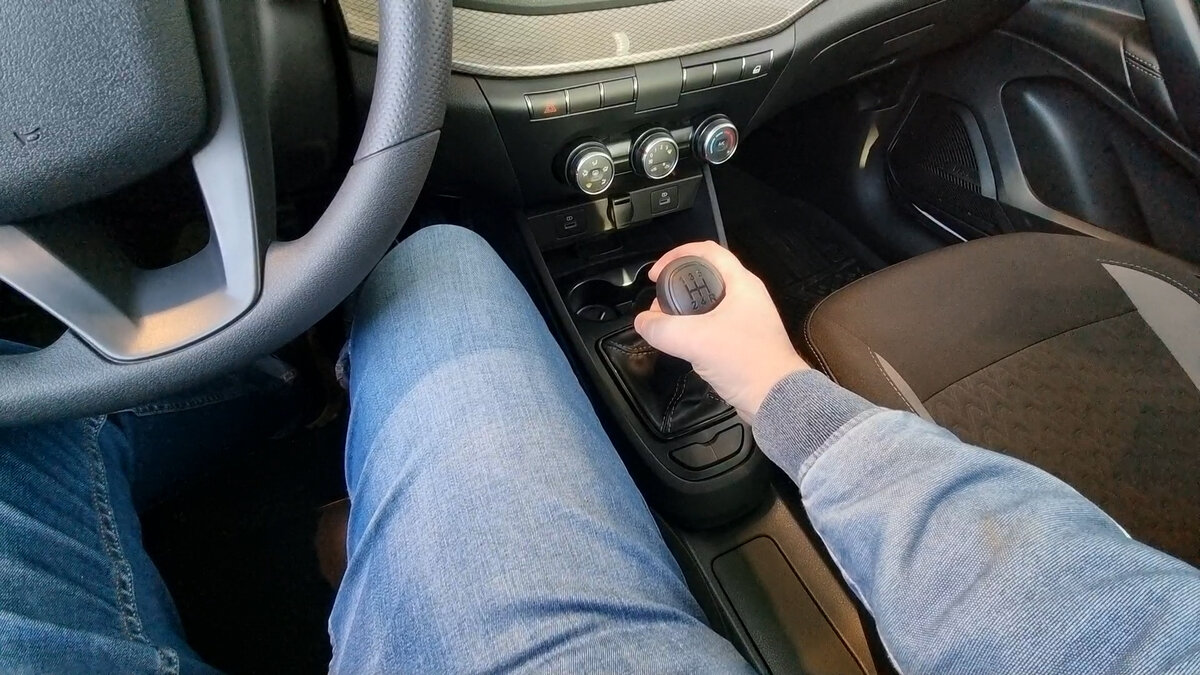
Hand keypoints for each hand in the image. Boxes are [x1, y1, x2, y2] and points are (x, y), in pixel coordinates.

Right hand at [634, 241, 808, 421]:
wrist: (776, 398)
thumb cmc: (743, 360)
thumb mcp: (695, 340)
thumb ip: (662, 329)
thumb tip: (643, 323)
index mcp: (741, 284)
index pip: (706, 251)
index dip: (676, 255)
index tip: (656, 275)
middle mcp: (746, 296)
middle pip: (705, 276)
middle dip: (676, 287)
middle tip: (658, 305)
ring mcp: (747, 318)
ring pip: (708, 303)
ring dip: (683, 310)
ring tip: (666, 325)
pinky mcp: (745, 339)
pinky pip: (714, 324)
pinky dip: (695, 328)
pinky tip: (684, 343)